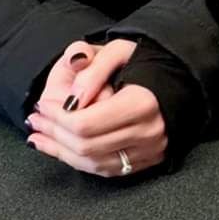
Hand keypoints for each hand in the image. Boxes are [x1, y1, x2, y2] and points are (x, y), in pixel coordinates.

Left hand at [27, 40, 167, 177]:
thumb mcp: (120, 51)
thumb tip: (69, 101)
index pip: (86, 124)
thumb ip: (93, 70)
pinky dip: (78, 160)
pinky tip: (61, 148)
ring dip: (60, 150)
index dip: (57, 117)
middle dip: (54, 133)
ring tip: (41, 133)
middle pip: (85, 145)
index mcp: (143, 103)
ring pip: (91, 162)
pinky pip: (104, 169)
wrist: (182, 76)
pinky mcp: (146, 160)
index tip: (42, 105)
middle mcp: (148, 132)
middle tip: (36, 118)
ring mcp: (149, 150)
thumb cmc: (150, 60)